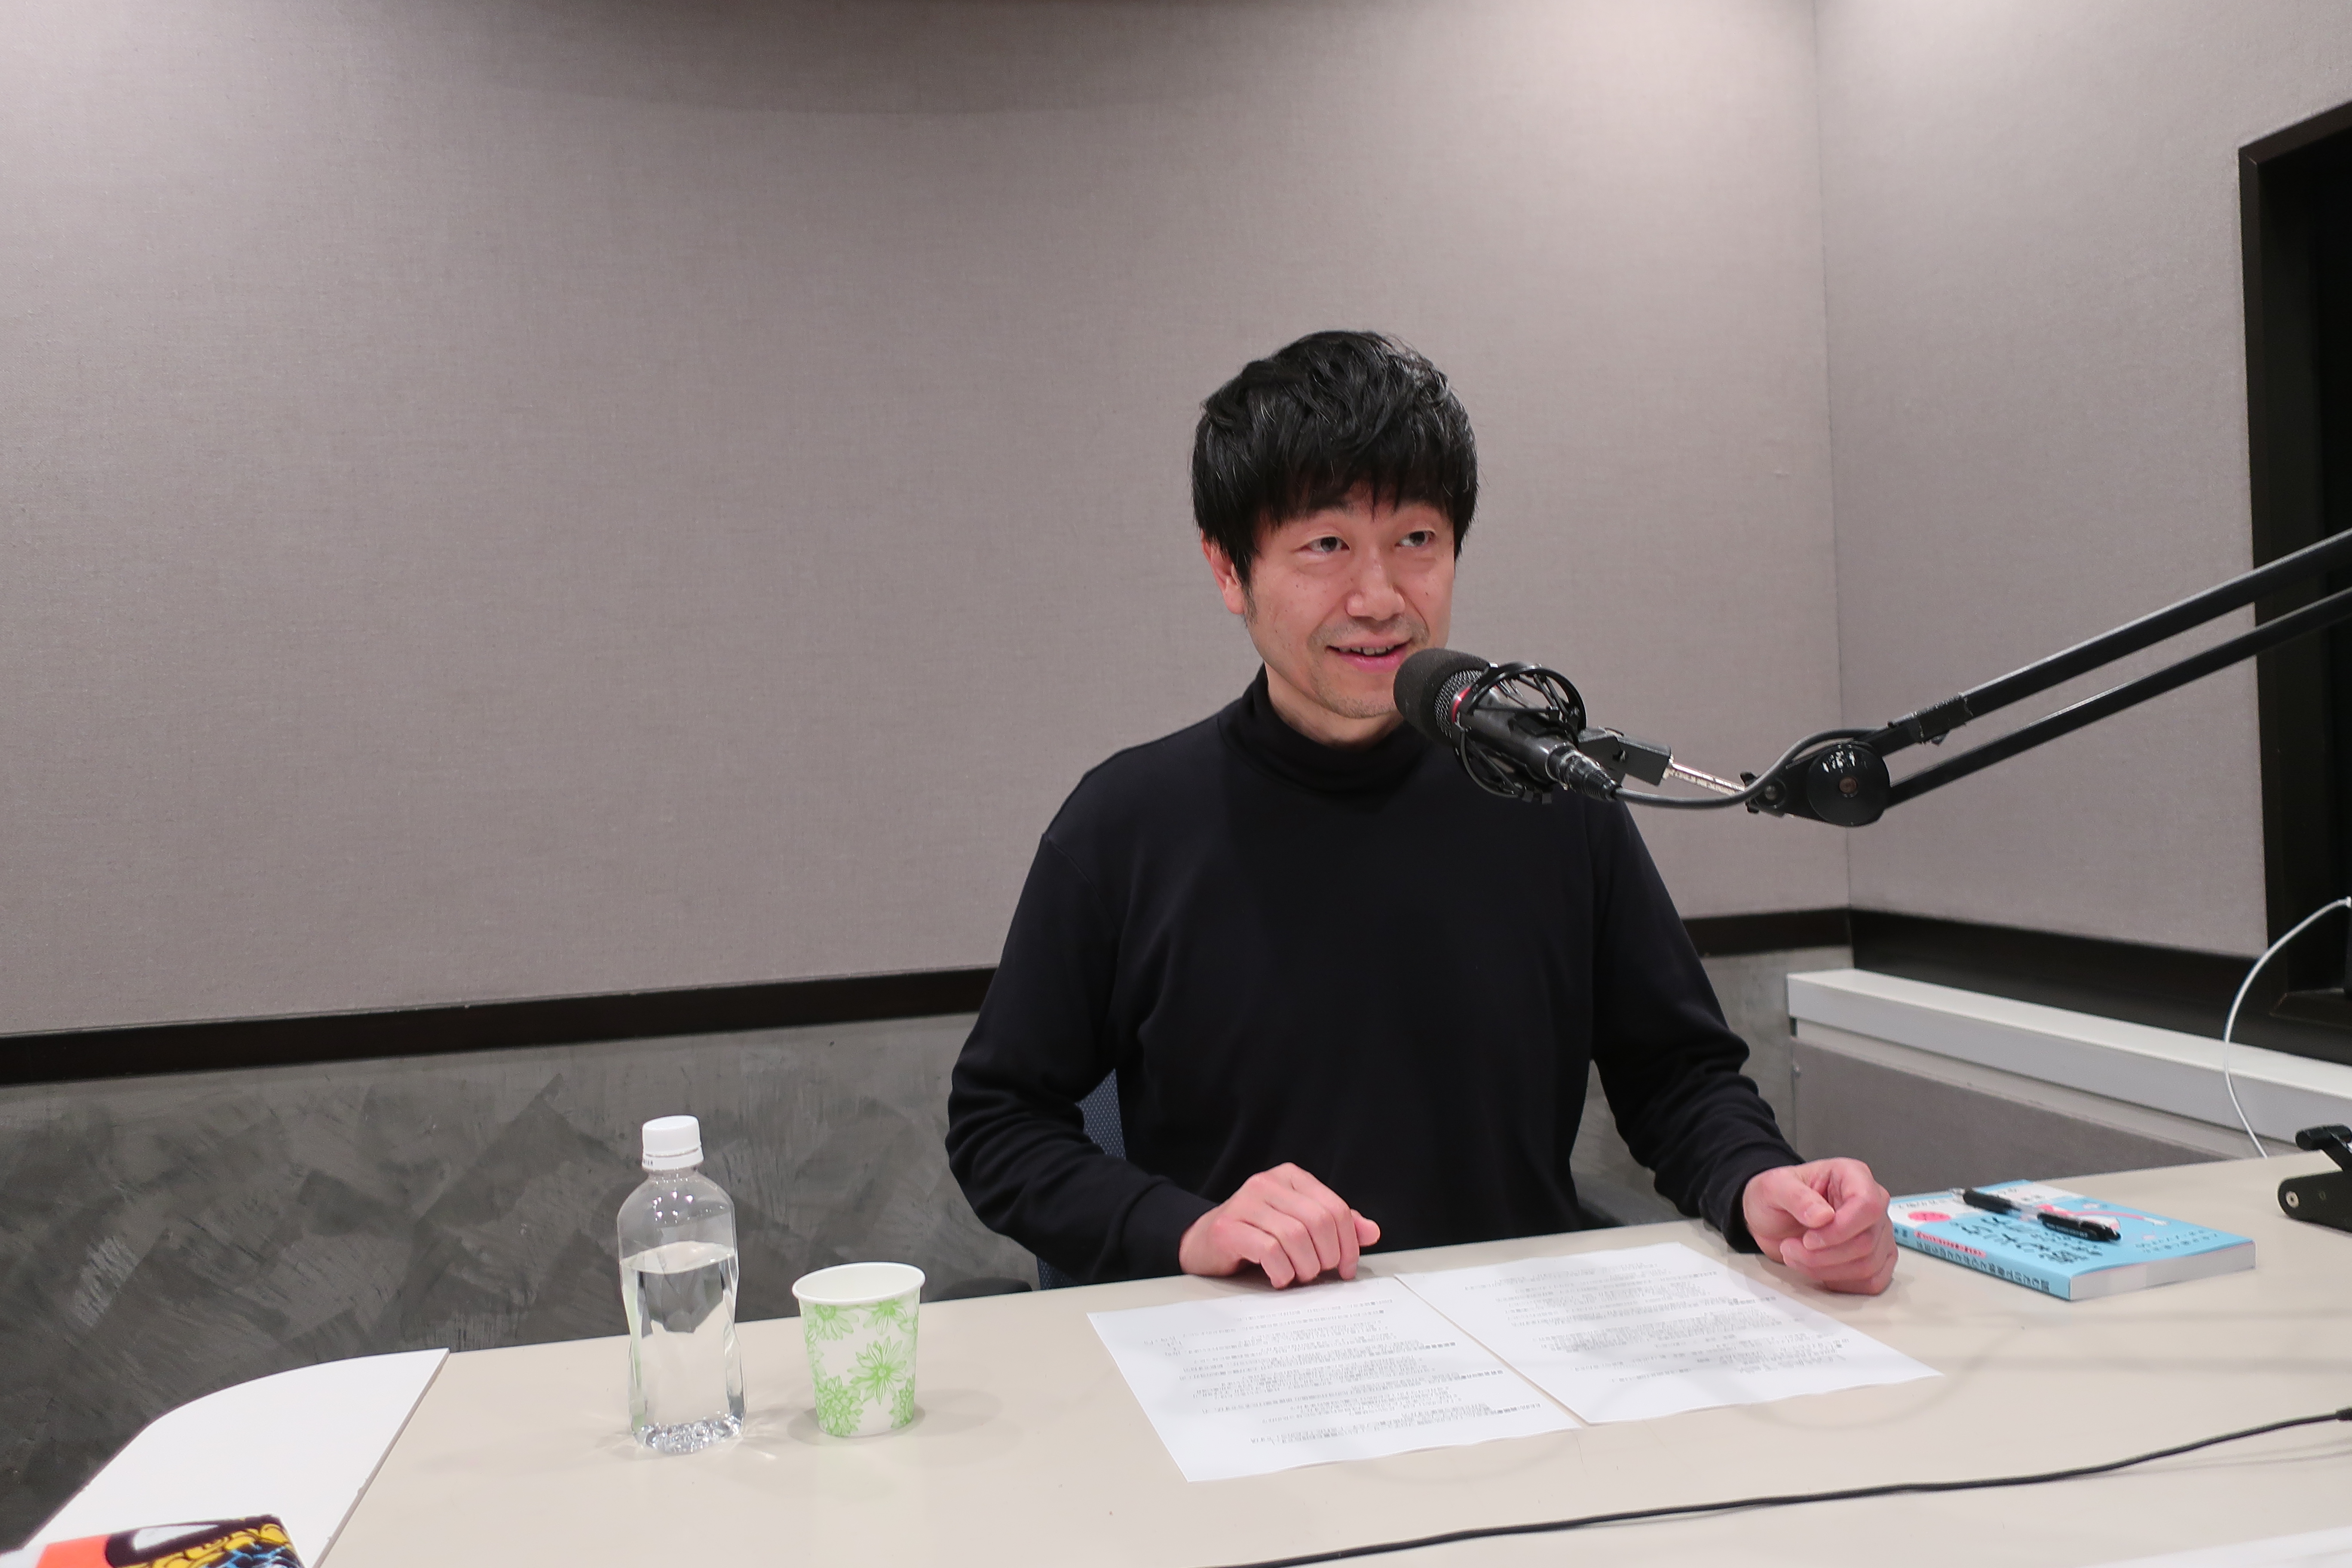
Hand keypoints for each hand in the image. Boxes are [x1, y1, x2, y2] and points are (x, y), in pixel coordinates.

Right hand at [1178, 1163, 1381, 1287]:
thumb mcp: (1299, 1224)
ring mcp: (1245, 1204)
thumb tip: (1371, 1232)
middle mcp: (1267, 1184)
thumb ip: (1334, 1225)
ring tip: (1299, 1276)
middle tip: (1321, 1273)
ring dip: (1305, 1266)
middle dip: (1328, 1256)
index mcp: (1290, 1177)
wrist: (1203, 1242)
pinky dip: (1282, 1272)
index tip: (1347, 1267)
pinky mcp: (1228, 1228)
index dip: (1349, 1243)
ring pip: (1295, 1236)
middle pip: (1319, 1222)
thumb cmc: (1256, 1234)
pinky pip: (1269, 1251)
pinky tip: (1279, 1277)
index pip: (1335, 1208)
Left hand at [1742, 1158, 1896, 1294]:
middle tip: (1790, 1248)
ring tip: (1796, 1256)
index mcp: (1853, 1176)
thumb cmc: (1776, 1197)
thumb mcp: (1773, 1187)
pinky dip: (1839, 1282)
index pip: (1867, 1205)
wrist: (1771, 1218)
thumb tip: (1823, 1216)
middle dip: (1823, 1254)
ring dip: (1825, 1269)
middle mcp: (1872, 1203)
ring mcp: (1877, 1232)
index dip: (1840, 1229)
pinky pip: (1871, 1280)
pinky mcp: (1875, 1257)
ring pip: (1867, 1265)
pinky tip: (1817, 1269)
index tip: (1809, 1239)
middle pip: (1866, 1241)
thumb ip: (1796, 1197)